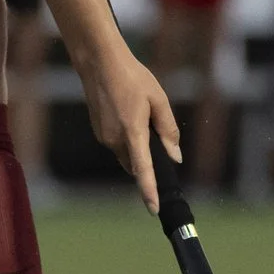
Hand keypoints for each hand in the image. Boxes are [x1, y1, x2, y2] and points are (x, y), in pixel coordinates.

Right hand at [78, 42, 179, 211]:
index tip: (153, 209)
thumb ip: (168, 129)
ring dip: (136, 146)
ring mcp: (104, 137)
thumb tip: (175, 156)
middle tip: (153, 127)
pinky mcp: (98, 132)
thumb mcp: (158, 99)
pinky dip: (127, 137)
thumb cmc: (132, 78)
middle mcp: (115, 139)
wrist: (99, 63)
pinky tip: (127, 112)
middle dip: (147, 158)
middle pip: (136, 163)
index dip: (149, 191)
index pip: (143, 170)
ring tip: (138, 111)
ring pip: (126, 154)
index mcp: (133, 132)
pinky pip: (117, 144)